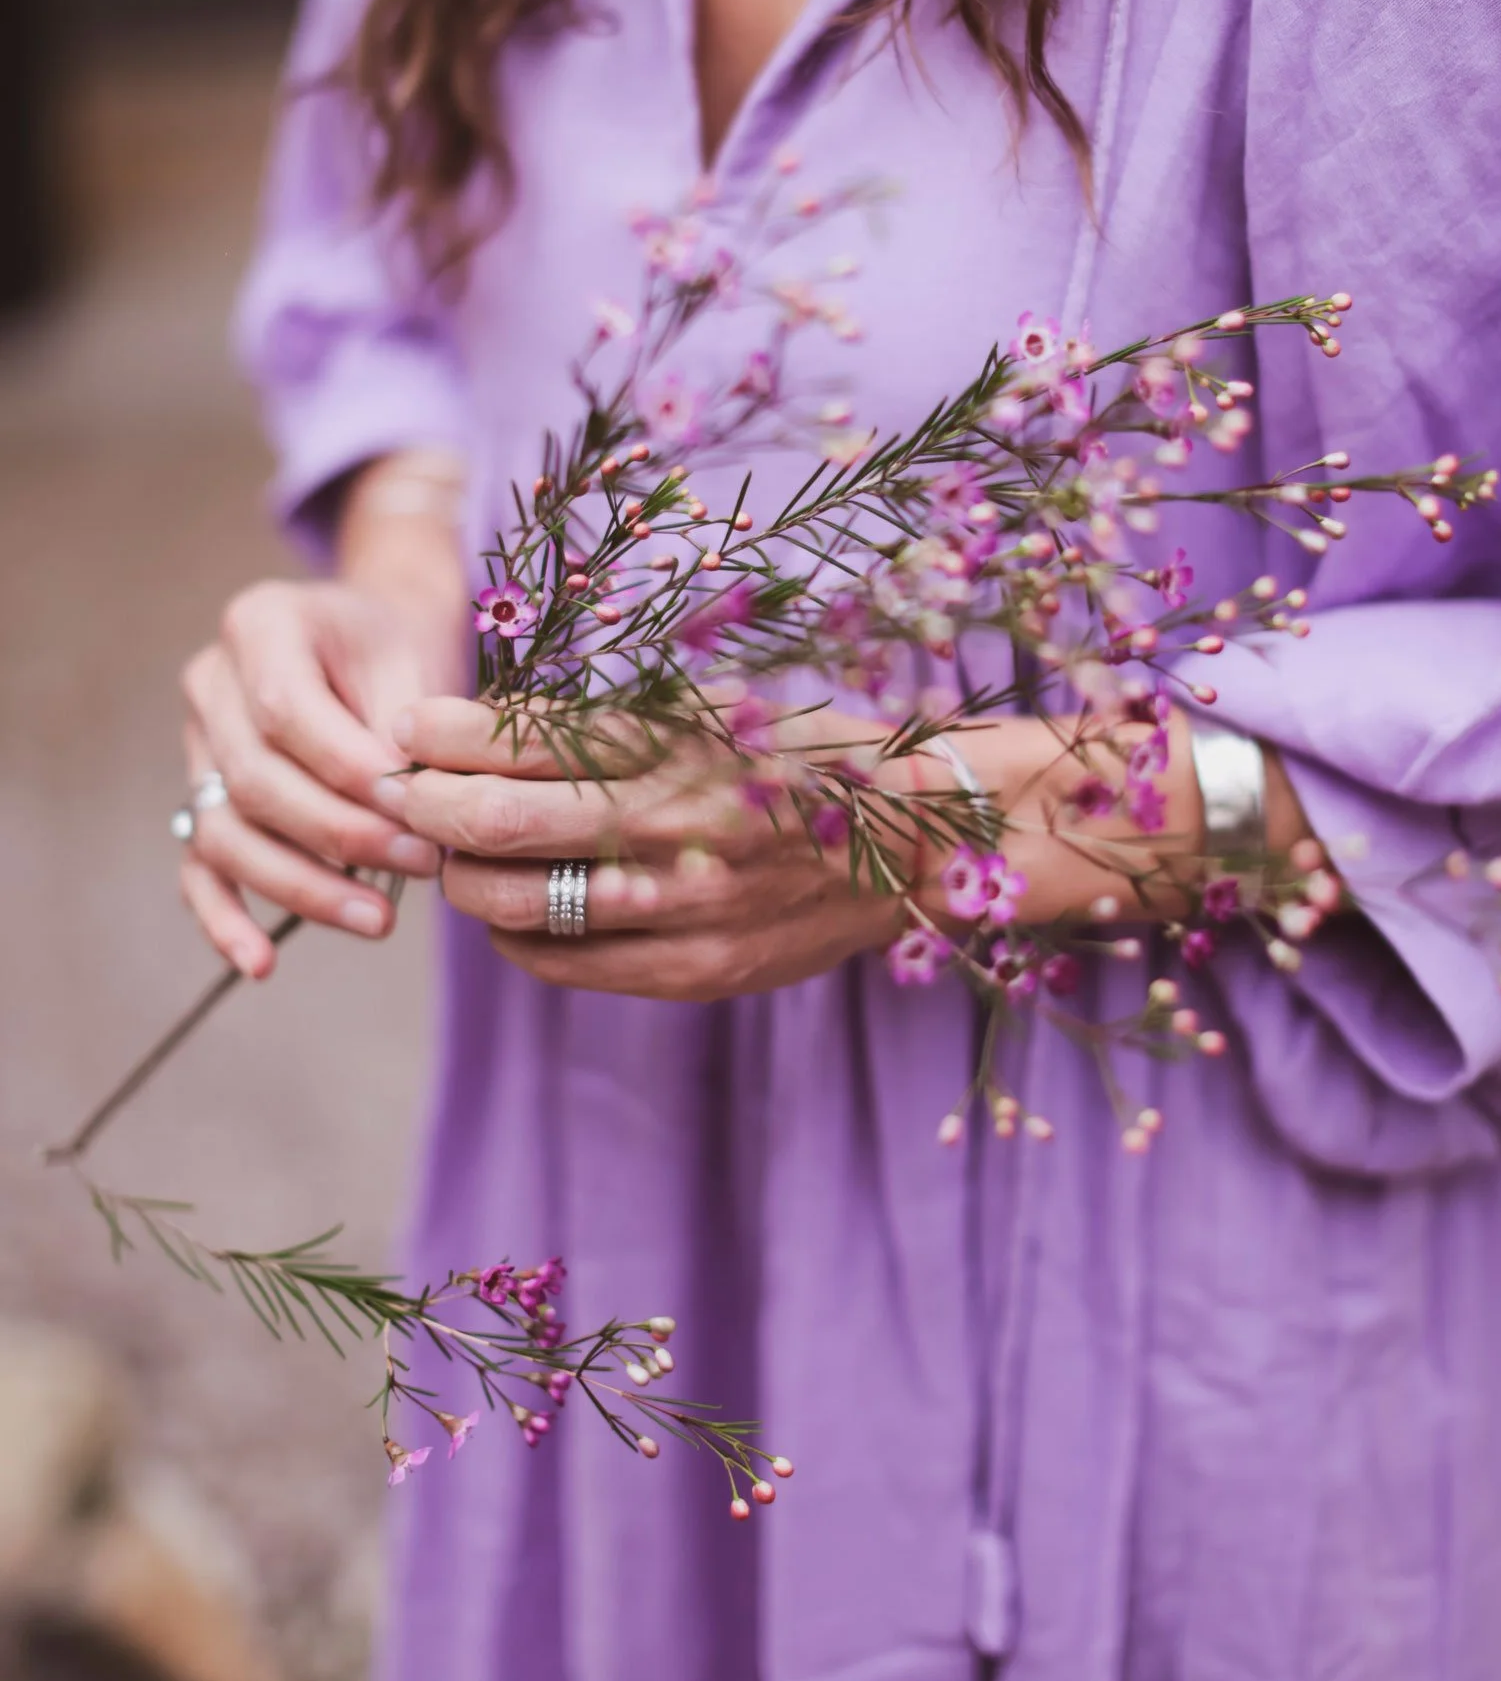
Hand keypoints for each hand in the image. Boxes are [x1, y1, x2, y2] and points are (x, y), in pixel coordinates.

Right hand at [177, 578, 453, 979]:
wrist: (375, 640)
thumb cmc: (400, 647)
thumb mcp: (413, 661)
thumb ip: (402, 731)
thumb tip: (406, 814)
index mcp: (259, 624)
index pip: (284, 710)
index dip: (347, 770)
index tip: (416, 810)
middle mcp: (211, 684)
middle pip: (253, 780)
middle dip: (340, 835)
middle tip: (421, 866)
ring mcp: (196, 747)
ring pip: (226, 833)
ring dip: (303, 886)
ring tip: (379, 921)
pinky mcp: (202, 800)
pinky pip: (200, 867)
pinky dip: (226, 919)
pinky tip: (261, 962)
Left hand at [394, 698, 903, 1000]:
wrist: (920, 845)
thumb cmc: (809, 757)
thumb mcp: (721, 709)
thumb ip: (614, 721)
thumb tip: (486, 725)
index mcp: (679, 744)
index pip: (521, 740)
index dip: (442, 736)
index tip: (409, 729)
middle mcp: (674, 825)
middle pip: (493, 824)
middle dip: (423, 807)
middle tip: (400, 794)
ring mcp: (680, 909)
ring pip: (510, 904)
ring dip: (461, 876)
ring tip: (455, 851)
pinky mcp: (690, 972)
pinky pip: (559, 963)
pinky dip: (514, 935)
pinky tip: (514, 906)